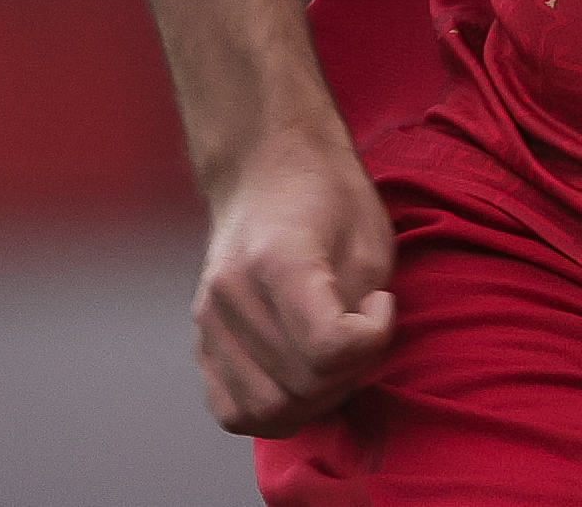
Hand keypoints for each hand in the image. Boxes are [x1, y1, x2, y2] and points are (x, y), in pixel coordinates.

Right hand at [192, 118, 396, 436]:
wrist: (268, 168)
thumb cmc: (328, 196)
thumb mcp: (368, 239)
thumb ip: (361, 307)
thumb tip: (349, 362)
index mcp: (277, 259)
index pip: (328, 348)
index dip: (372, 338)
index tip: (381, 304)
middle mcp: (231, 295)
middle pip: (299, 387)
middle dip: (348, 373)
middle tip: (360, 330)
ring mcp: (208, 321)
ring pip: (265, 412)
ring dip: (314, 400)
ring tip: (332, 355)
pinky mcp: (200, 342)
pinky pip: (233, 412)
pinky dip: (274, 410)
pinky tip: (300, 375)